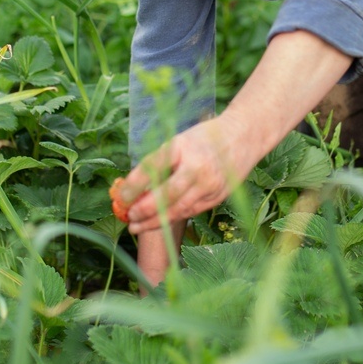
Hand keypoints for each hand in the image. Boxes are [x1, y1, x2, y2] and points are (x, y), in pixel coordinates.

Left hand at [117, 116, 252, 234]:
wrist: (242, 137)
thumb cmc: (203, 138)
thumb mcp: (178, 141)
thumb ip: (160, 163)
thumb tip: (133, 188)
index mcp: (181, 147)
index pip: (152, 168)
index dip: (134, 185)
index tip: (120, 197)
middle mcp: (196, 166)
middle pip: (165, 195)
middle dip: (144, 210)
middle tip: (128, 218)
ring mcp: (209, 184)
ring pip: (178, 209)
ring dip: (155, 221)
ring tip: (137, 227)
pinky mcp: (218, 196)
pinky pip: (191, 211)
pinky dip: (173, 217)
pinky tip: (159, 222)